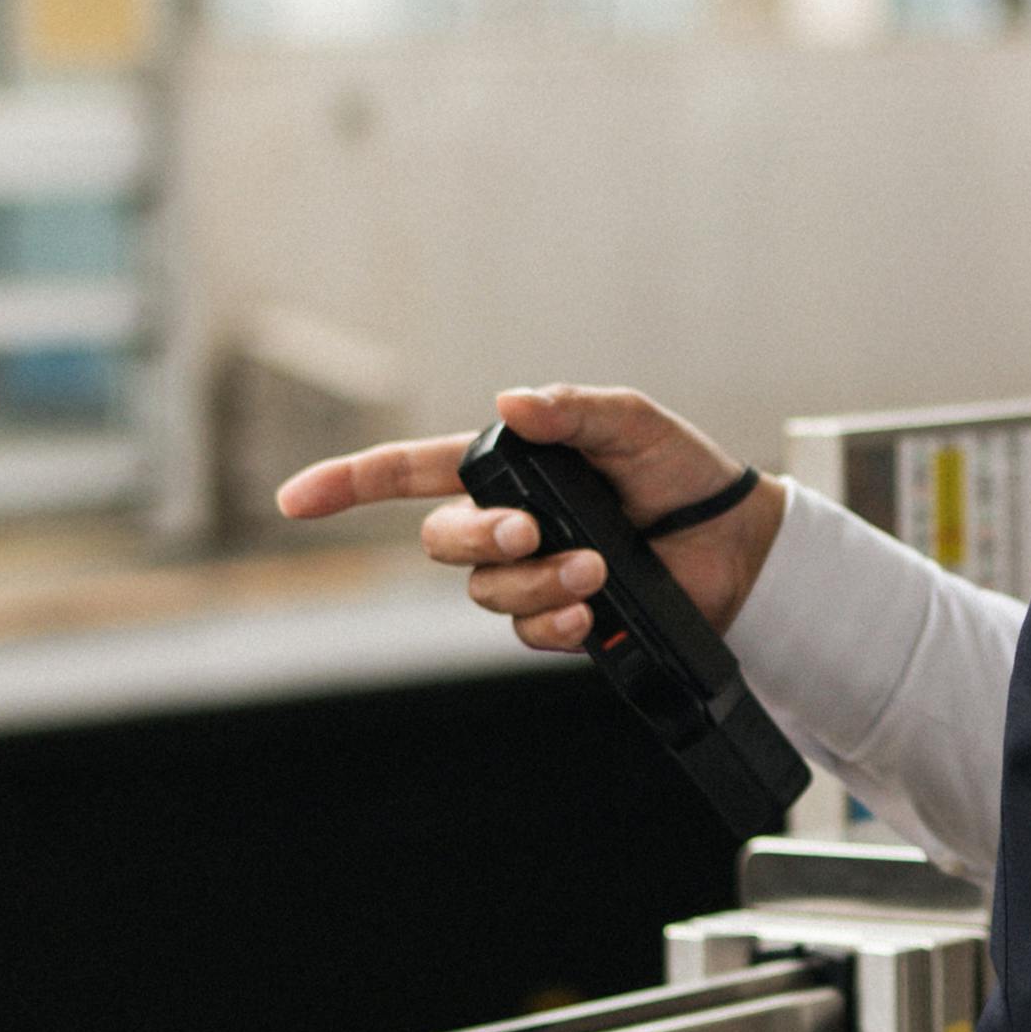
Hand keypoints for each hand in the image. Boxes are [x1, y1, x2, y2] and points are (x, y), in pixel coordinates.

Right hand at [271, 380, 789, 663]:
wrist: (735, 546)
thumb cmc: (681, 473)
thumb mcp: (633, 424)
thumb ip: (574, 409)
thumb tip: (513, 401)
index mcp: (510, 468)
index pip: (409, 473)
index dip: (349, 484)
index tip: (295, 499)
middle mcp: (507, 523)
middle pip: (442, 542)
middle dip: (480, 539)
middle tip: (534, 532)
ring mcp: (531, 573)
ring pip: (487, 591)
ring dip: (535, 582)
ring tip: (596, 570)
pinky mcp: (562, 618)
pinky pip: (528, 630)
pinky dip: (552, 621)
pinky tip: (590, 612)